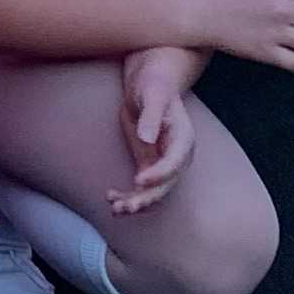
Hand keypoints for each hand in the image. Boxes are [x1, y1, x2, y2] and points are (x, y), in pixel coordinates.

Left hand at [113, 46, 199, 213]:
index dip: (159, 174)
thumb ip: (151, 116)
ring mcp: (162, 163)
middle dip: (147, 199)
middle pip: (165, 185)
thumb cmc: (154, 84)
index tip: (138, 181)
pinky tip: (110, 198)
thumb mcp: (153, 94)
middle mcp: (176, 156)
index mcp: (183, 139)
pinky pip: (140, 188)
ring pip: (153, 192)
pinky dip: (127, 196)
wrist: (150, 84)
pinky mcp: (148, 165)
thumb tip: (147, 139)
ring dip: (136, 204)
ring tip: (115, 209)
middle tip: (126, 207)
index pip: (174, 163)